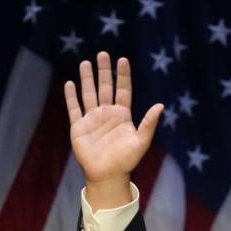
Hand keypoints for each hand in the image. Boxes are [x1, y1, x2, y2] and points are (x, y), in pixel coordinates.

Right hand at [64, 52, 162, 208]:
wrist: (107, 176)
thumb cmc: (126, 161)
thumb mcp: (141, 142)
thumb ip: (149, 123)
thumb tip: (160, 106)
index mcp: (122, 115)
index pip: (122, 90)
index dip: (122, 75)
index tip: (122, 59)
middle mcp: (107, 114)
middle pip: (105, 87)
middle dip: (104, 71)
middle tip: (102, 54)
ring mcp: (92, 119)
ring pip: (89, 94)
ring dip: (87, 78)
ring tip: (85, 62)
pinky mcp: (79, 127)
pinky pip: (74, 108)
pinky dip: (71, 96)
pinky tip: (70, 83)